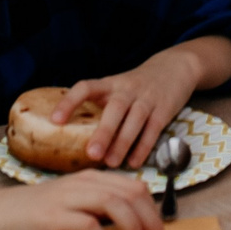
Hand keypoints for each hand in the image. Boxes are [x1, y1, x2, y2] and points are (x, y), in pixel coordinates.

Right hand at [0, 170, 161, 229]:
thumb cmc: (33, 213)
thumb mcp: (72, 204)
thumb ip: (98, 207)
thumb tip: (130, 224)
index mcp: (91, 179)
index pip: (136, 187)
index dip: (154, 211)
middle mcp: (84, 184)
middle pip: (133, 194)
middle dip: (152, 221)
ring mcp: (69, 198)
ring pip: (116, 204)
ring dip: (133, 229)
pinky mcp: (54, 216)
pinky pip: (89, 226)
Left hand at [53, 50, 205, 169]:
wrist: (175, 67)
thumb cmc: (137, 85)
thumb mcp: (117, 87)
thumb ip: (101, 106)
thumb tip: (74, 139)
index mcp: (110, 84)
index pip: (86, 87)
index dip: (70, 102)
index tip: (55, 120)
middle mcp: (127, 89)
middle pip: (115, 108)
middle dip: (104, 132)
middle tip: (92, 153)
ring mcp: (147, 98)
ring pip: (135, 120)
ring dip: (123, 142)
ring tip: (112, 163)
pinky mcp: (164, 109)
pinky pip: (154, 129)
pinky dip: (144, 147)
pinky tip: (134, 162)